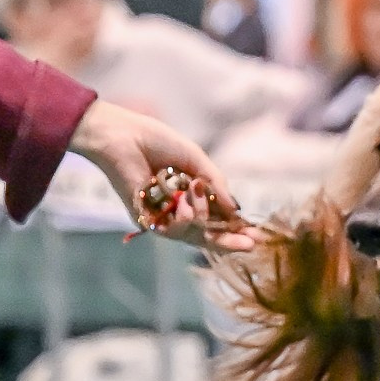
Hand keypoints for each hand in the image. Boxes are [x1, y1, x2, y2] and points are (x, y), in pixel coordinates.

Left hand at [69, 101, 255, 250]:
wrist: (124, 136)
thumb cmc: (158, 142)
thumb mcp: (197, 160)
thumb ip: (217, 184)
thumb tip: (237, 210)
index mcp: (191, 195)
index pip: (216, 219)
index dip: (235, 229)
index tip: (255, 236)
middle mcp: (178, 209)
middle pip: (206, 236)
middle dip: (228, 241)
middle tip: (248, 244)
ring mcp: (162, 217)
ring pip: (192, 234)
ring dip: (200, 215)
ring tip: (196, 191)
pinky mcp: (146, 220)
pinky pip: (172, 231)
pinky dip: (182, 218)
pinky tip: (182, 202)